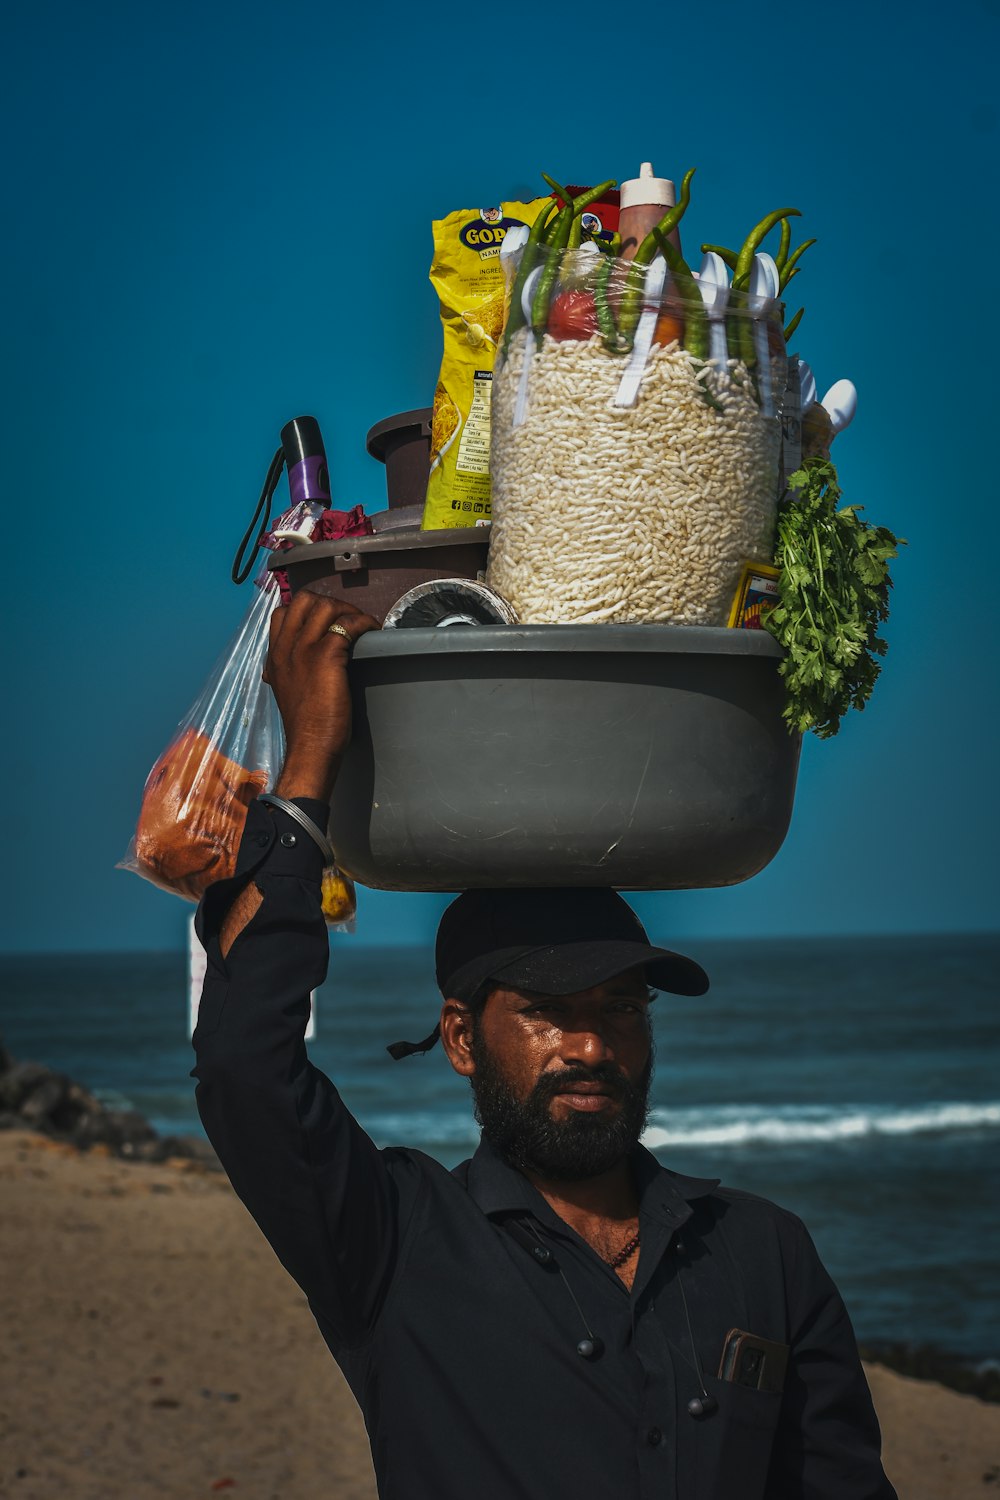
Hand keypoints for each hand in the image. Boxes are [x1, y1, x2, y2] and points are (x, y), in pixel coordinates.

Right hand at [264, 591, 379, 802]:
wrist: (309, 748)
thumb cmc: (305, 726)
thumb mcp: (285, 692)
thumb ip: (285, 673)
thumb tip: (288, 667)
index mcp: (275, 656)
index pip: (282, 612)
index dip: (308, 609)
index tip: (328, 621)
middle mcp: (286, 648)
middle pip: (304, 600)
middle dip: (331, 604)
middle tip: (349, 621)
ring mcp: (304, 650)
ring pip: (325, 606)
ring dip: (349, 611)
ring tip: (363, 626)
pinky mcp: (326, 657)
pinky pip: (347, 625)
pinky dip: (364, 623)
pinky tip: (373, 633)